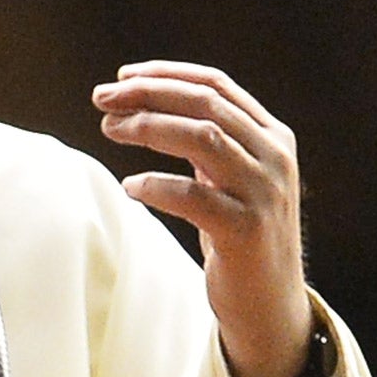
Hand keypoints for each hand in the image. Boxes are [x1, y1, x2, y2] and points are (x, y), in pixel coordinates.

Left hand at [93, 61, 311, 376]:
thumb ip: (206, 136)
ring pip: (203, 138)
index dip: (165, 74)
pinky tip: (130, 186)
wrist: (269, 302)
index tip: (122, 76)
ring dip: (147, 127)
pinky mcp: (245, 231)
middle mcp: (274, 158)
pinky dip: (156, 185)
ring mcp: (264, 194)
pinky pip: (193, 196)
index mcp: (273, 136)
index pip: (216, 84)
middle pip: (205, 104)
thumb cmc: (238, 230)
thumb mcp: (231, 174)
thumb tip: (136, 100)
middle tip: (102, 99)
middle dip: (147, 94)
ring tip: (109, 129)